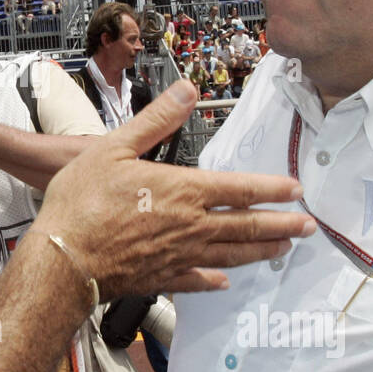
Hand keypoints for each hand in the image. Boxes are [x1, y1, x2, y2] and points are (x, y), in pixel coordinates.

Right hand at [36, 80, 314, 301]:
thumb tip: (187, 90)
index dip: (272, 188)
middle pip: (247, 226)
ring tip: (282, 250)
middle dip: (282, 225)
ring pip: (231, 254)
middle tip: (309, 227)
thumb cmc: (82, 202)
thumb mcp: (116, 147)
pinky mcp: (161, 278)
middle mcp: (190, 226)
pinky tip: (224, 281)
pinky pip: (197, 279)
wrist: (63, 259)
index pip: (240, 189)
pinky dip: (214, 280)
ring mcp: (178, 256)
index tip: (296, 190)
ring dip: (260, 251)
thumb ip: (157, 120)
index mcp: (183, 191)